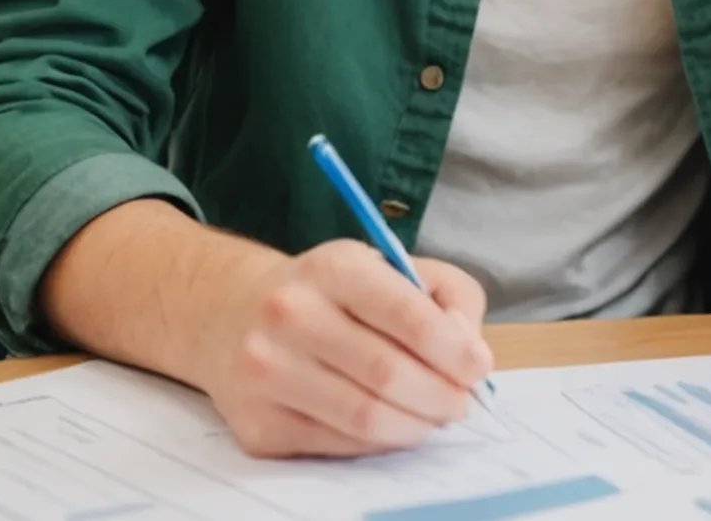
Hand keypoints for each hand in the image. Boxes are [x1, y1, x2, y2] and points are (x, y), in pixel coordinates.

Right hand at [190, 240, 494, 457]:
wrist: (232, 314)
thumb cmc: (332, 294)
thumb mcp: (391, 267)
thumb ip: (449, 297)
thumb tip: (470, 353)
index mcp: (333, 268)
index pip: (408, 315)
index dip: (455, 350)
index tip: (478, 368)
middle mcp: (290, 314)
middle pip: (389, 374)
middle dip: (442, 396)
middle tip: (460, 402)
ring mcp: (266, 371)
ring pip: (364, 418)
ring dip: (416, 426)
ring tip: (432, 417)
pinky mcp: (256, 422)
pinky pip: (337, 443)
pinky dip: (378, 442)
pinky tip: (390, 425)